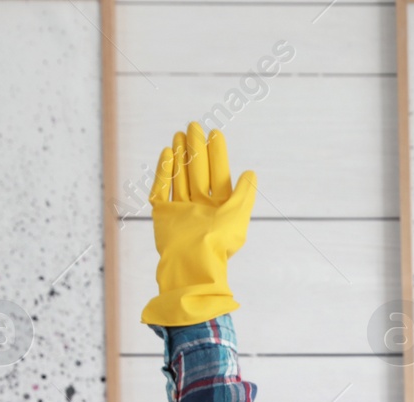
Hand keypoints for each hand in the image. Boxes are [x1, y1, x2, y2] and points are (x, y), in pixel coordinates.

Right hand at [139, 121, 256, 326]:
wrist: (192, 263)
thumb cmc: (219, 242)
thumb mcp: (239, 214)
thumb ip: (245, 192)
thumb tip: (251, 172)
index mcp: (220, 208)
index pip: (219, 174)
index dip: (218, 154)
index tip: (216, 132)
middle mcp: (200, 207)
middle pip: (198, 171)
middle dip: (196, 148)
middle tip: (194, 125)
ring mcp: (181, 210)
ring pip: (180, 177)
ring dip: (180, 156)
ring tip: (179, 134)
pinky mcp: (163, 215)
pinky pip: (162, 190)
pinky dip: (164, 172)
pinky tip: (167, 153)